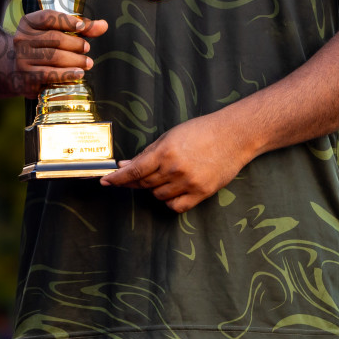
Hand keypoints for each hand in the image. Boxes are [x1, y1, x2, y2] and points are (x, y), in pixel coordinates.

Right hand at [11, 10, 106, 95]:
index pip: (48, 17)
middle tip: (87, 48)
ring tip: (87, 62)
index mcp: (28, 23)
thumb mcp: (54, 33)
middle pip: (55, 38)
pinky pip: (50, 74)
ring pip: (55, 57)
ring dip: (75, 60)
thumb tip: (103, 25)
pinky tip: (79, 73)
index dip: (67, 21)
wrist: (15, 69)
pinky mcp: (26, 77)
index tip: (82, 27)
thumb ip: (79, 28)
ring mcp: (22, 58)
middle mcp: (21, 39)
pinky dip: (67, 74)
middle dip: (76, 43)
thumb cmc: (41, 48)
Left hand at [99, 113, 255, 213]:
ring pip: (159, 196)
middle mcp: (175, 169)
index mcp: (165, 152)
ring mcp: (189, 182)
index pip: (134, 172)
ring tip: (167, 176)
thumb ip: (147, 154)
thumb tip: (125, 165)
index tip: (105, 181)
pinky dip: (171, 201)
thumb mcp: (170, 137)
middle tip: (135, 177)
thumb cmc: (200, 131)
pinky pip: (177, 206)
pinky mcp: (202, 193)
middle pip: (145, 185)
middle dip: (136, 182)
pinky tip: (174, 191)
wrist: (233, 136)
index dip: (117, 178)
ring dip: (156, 189)